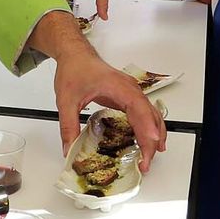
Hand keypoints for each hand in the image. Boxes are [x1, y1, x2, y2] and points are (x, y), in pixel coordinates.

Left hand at [53, 49, 166, 171]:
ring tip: (148, 158)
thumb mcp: (66, 100)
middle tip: (144, 164)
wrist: (75, 54)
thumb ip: (68, 126)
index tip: (152, 144)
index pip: (139, 109)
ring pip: (152, 115)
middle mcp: (130, 89)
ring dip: (153, 136)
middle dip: (151, 141)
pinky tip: (146, 142)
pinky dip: (148, 129)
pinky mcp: (128, 97)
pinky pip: (144, 114)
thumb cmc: (74, 69)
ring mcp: (131, 93)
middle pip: (150, 116)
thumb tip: (69, 150)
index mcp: (119, 87)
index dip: (147, 127)